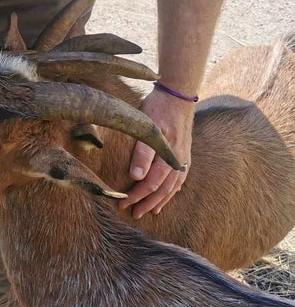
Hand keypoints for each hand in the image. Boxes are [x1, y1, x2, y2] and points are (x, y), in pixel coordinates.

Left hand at [120, 87, 193, 218]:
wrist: (178, 92)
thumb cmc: (158, 107)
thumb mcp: (146, 127)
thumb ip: (142, 153)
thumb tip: (136, 177)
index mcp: (167, 155)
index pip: (150, 183)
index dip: (137, 196)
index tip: (122, 204)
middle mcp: (178, 159)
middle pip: (162, 189)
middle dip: (147, 203)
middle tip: (134, 214)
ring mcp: (183, 156)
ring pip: (173, 185)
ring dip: (161, 200)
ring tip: (152, 211)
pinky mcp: (184, 152)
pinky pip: (180, 177)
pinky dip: (173, 189)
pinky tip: (169, 194)